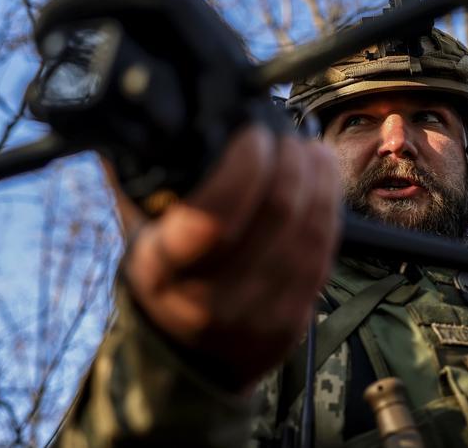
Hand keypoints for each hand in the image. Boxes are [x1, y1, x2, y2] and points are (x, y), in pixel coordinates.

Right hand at [120, 125, 342, 390]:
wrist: (185, 353)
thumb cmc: (165, 271)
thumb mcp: (138, 228)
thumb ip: (143, 174)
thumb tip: (156, 114)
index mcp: (162, 269)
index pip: (214, 217)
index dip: (244, 166)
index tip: (251, 132)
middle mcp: (208, 300)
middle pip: (276, 214)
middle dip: (288, 158)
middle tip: (282, 133)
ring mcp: (255, 315)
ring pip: (308, 229)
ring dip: (315, 175)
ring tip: (305, 146)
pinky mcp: (292, 322)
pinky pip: (324, 250)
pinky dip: (329, 203)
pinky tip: (321, 175)